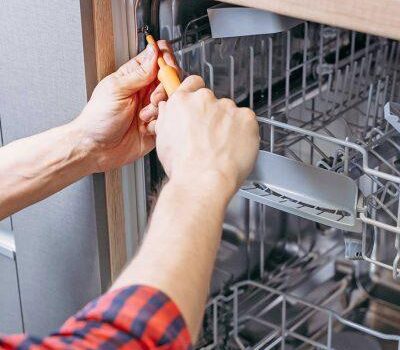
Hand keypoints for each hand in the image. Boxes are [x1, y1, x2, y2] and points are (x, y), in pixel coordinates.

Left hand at [72, 41, 178, 172]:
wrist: (97, 149)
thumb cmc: (98, 119)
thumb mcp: (116, 89)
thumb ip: (139, 72)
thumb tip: (154, 51)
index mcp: (135, 75)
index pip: (159, 56)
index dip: (166, 60)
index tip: (165, 70)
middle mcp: (146, 90)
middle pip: (171, 78)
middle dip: (164, 89)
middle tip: (152, 99)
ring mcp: (153, 108)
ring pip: (173, 100)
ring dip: (160, 108)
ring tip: (144, 116)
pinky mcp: (157, 125)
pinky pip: (170, 119)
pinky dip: (160, 123)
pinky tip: (146, 128)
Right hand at [155, 76, 259, 198]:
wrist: (203, 181)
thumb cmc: (184, 167)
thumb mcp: (163, 140)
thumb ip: (169, 118)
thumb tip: (170, 110)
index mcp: (181, 102)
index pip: (193, 83)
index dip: (197, 94)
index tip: (200, 105)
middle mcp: (204, 100)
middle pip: (213, 102)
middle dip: (213, 116)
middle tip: (210, 138)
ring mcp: (227, 107)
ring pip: (230, 113)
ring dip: (229, 125)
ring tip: (222, 148)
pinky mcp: (246, 117)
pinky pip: (247, 122)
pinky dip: (244, 132)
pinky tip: (235, 148)